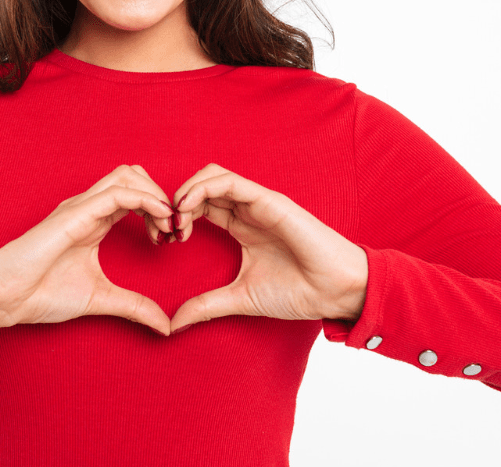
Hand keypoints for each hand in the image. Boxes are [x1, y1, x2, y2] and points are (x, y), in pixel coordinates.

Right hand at [0, 165, 174, 335]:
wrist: (5, 297)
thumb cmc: (41, 293)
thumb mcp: (101, 299)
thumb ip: (134, 307)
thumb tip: (165, 326)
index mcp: (94, 220)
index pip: (136, 195)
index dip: (160, 210)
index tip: (173, 238)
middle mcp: (88, 207)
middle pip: (134, 175)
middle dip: (161, 196)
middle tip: (173, 229)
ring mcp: (80, 206)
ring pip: (128, 176)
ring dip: (155, 195)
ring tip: (167, 225)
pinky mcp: (75, 213)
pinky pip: (117, 193)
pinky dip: (145, 200)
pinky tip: (159, 219)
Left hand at [169, 164, 367, 332]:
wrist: (335, 293)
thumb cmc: (298, 292)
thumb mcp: (240, 299)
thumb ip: (207, 305)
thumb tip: (173, 324)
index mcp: (240, 225)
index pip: (200, 206)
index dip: (177, 216)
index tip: (165, 241)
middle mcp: (247, 209)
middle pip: (201, 187)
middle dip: (176, 202)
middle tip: (165, 229)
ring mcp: (257, 202)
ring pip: (212, 176)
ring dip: (186, 191)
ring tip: (175, 218)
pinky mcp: (268, 200)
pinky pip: (229, 182)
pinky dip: (203, 189)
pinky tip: (187, 209)